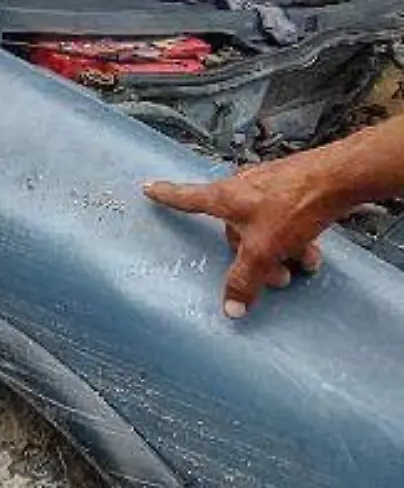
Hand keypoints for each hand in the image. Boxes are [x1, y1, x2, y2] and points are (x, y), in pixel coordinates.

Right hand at [143, 158, 337, 318]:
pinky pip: (284, 217)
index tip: (149, 188)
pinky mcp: (293, 187)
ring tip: (302, 264)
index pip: (187, 198)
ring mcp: (268, 185)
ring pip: (263, 225)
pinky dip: (294, 236)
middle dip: (252, 255)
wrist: (339, 178)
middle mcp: (241, 188)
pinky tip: (313, 250)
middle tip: (275, 277)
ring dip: (279, 249)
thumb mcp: (264, 250)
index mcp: (224, 198)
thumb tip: (230, 309)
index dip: (167, 196)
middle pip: (235, 228)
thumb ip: (245, 279)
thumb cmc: (293, 206)